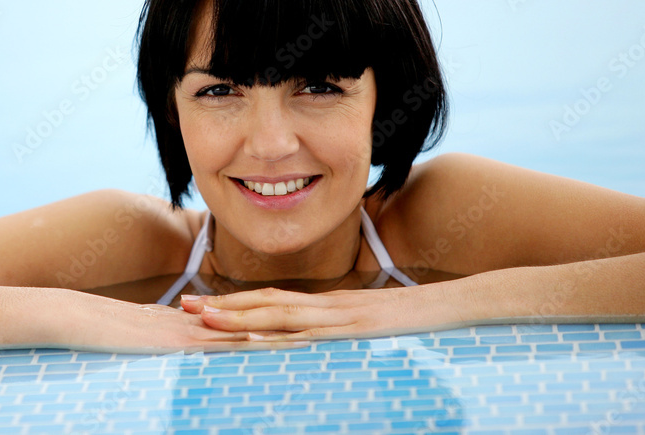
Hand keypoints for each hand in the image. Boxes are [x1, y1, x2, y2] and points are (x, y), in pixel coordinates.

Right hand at [46, 289, 311, 353]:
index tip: (306, 327)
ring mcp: (185, 329)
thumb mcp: (141, 337)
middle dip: (288, 327)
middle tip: (327, 330)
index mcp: (191, 320)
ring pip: (241, 332)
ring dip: (275, 337)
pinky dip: (240, 346)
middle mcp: (195, 321)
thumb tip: (179, 342)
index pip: (242, 321)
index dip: (275, 323)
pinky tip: (264, 350)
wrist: (71, 316)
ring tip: (314, 340)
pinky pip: (212, 344)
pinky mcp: (172, 340)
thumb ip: (163, 336)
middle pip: (252, 323)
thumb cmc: (99, 331)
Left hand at [179, 281, 477, 340]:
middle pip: (265, 304)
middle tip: (186, 308)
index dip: (236, 303)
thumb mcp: (373, 326)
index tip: (204, 308)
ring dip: (240, 318)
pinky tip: (256, 338)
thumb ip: (344, 330)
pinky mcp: (355, 328)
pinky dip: (281, 335)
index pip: (272, 301)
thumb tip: (317, 343)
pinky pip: (311, 333)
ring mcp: (340, 317)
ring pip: (280, 315)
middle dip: (224, 308)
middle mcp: (327, 307)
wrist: (458, 304)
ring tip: (204, 320)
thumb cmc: (418, 320)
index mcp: (328, 306)